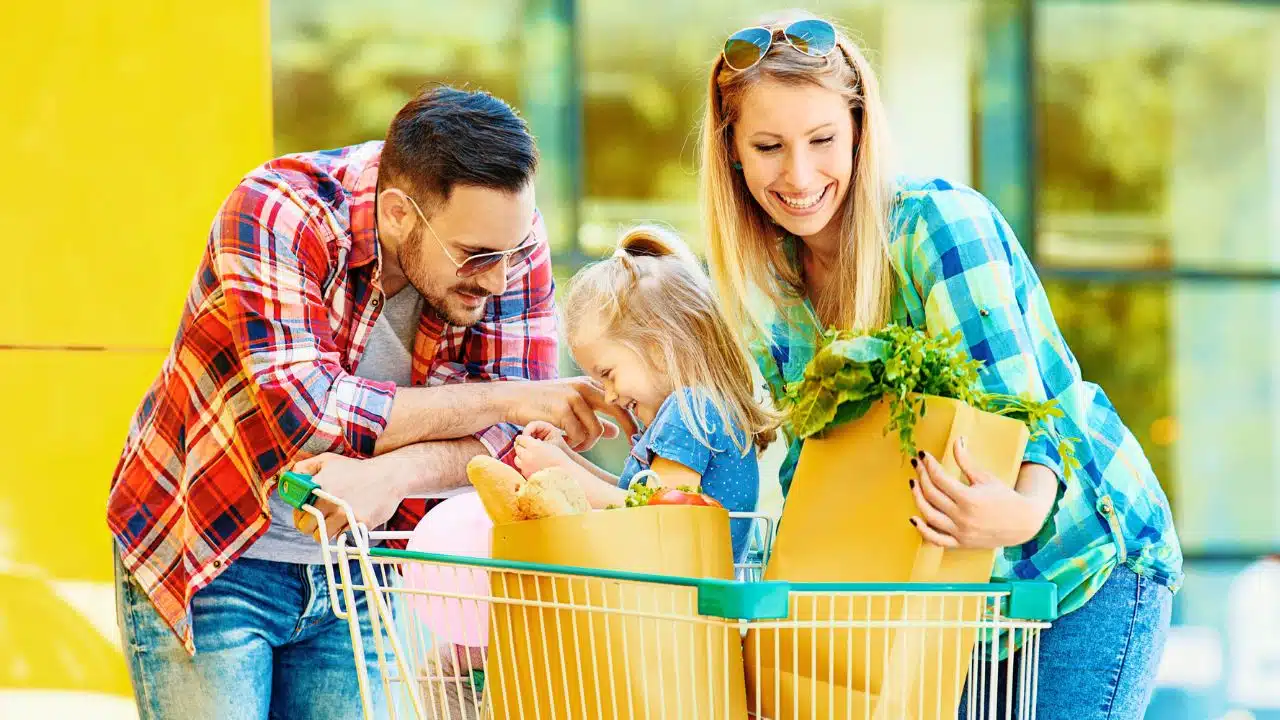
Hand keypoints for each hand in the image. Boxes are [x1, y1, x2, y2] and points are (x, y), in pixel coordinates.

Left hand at [288, 452, 405, 541]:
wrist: (389, 476)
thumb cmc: (356, 469)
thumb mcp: (328, 460)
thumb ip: (304, 467)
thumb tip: (288, 480)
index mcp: (318, 485)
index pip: (296, 509)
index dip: (298, 514)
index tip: (304, 513)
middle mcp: (329, 500)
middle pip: (306, 527)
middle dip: (309, 526)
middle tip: (319, 520)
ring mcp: (344, 513)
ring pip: (321, 536)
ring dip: (325, 531)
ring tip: (334, 521)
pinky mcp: (359, 524)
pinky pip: (341, 537)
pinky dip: (342, 533)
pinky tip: (348, 522)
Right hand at [499, 377, 636, 451]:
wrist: (513, 399)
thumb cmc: (543, 404)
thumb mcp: (571, 406)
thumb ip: (594, 417)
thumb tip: (617, 432)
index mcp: (589, 384)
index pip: (619, 400)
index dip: (632, 418)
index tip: (636, 435)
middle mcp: (585, 387)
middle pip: (618, 409)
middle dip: (629, 429)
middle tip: (630, 444)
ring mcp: (573, 397)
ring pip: (597, 430)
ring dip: (587, 444)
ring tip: (574, 445)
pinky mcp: (562, 409)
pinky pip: (579, 436)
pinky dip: (573, 444)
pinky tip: (563, 442)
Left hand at [512, 434, 574, 477]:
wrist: (565, 474)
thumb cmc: (559, 459)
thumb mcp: (549, 445)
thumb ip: (534, 442)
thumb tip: (523, 441)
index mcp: (534, 446)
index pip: (521, 438)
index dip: (523, 438)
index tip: (525, 439)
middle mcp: (527, 456)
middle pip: (517, 448)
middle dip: (521, 447)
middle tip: (526, 447)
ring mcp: (526, 467)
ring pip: (517, 459)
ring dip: (521, 457)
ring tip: (529, 457)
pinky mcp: (527, 475)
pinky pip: (521, 468)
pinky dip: (525, 466)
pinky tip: (532, 466)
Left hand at [908, 437, 1049, 548]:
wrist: (1023, 523)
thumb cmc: (1004, 497)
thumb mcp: (985, 477)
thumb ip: (966, 461)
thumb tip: (957, 440)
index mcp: (970, 498)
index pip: (940, 479)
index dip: (929, 465)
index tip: (923, 455)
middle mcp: (962, 517)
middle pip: (931, 494)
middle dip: (921, 476)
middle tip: (917, 465)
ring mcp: (960, 532)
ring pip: (929, 515)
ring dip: (917, 498)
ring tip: (914, 484)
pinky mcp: (960, 543)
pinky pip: (936, 539)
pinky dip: (923, 530)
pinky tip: (914, 517)